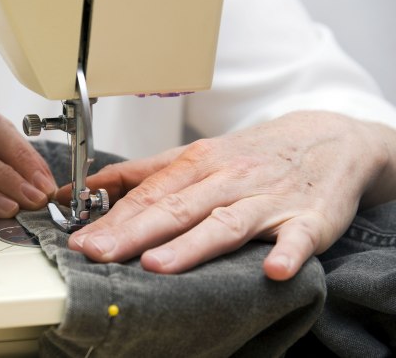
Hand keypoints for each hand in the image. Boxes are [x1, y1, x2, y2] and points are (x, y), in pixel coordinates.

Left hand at [62, 111, 395, 279]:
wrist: (327, 139)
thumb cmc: (253, 153)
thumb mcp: (198, 154)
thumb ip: (147, 172)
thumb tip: (95, 186)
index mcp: (200, 163)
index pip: (149, 193)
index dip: (113, 218)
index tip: (81, 240)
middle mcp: (229, 178)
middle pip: (176, 207)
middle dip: (134, 232)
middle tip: (99, 253)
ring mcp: (268, 198)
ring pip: (225, 222)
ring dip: (192, 245)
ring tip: (158, 265)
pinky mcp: (308, 218)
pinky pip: (298, 238)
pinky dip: (288, 253)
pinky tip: (273, 270)